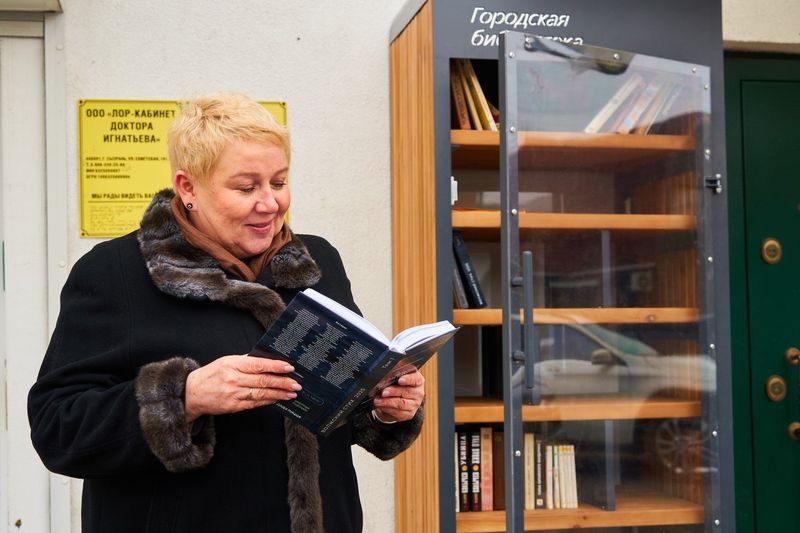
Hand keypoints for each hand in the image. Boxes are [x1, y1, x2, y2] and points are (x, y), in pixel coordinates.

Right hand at [184, 355, 300, 422]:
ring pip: (261, 394)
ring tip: (292, 393)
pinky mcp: (233, 406)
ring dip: (279, 394)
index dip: (276, 366)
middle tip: (296, 384)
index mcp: (232, 365)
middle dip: (282, 382)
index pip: (259, 365)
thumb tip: (268, 361)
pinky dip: (268, 401)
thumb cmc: (211, 374)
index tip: (290, 368)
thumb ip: (246, 361)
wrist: (191, 393)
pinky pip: (255, 404)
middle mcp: (233, 379)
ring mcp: (234, 394)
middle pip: (263, 381)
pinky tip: (278, 399)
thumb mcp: (226, 361)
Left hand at [371, 370, 424, 422]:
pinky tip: (381, 406)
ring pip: (402, 404)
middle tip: (383, 392)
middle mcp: (418, 392)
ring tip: (378, 400)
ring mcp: (415, 404)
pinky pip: (398, 412)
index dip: (408, 379)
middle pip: (406, 392)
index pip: (416, 379)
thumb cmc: (397, 384)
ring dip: (388, 402)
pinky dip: (388, 409)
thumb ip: (394, 372)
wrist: (397, 398)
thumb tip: (384, 372)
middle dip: (393, 392)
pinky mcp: (409, 414)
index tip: (400, 380)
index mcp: (418, 380)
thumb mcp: (396, 375)